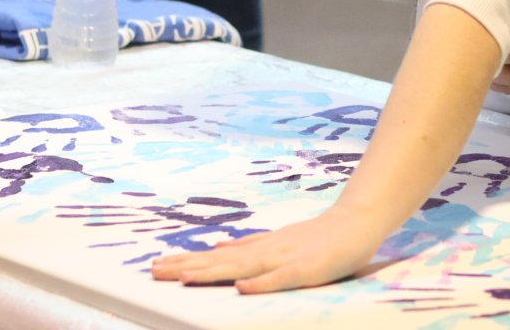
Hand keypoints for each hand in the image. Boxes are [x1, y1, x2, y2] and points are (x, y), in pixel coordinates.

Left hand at [151, 205, 388, 292]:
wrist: (355, 222)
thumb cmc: (317, 236)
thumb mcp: (278, 240)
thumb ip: (248, 246)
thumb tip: (215, 249)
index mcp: (259, 248)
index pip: (216, 258)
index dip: (187, 262)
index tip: (158, 267)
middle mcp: (266, 251)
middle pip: (221, 262)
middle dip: (187, 267)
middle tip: (154, 272)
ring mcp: (285, 258)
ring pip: (243, 267)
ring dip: (213, 273)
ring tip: (183, 278)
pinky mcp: (307, 269)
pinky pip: (282, 278)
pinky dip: (262, 283)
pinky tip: (242, 288)